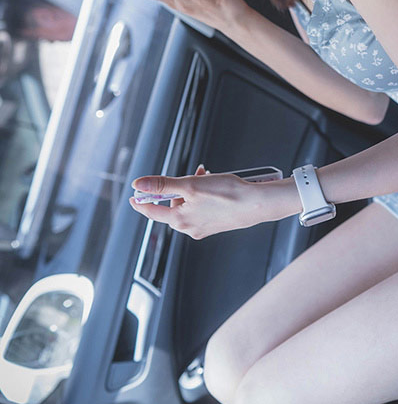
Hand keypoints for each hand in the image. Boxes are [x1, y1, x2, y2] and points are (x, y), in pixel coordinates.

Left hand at [129, 163, 267, 238]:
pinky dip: (202, 196)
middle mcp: (189, 228)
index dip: (141, 201)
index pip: (152, 211)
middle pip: (172, 205)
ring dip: (192, 189)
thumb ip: (163, 184)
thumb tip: (139, 184)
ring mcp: (202, 227)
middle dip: (178, 188)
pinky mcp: (214, 224)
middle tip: (190, 175)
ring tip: (206, 177)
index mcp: (180, 220)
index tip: (134, 196)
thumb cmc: (227, 195)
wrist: (256, 204)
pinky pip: (200, 209)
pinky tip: (213, 185)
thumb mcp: (190, 184)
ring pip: (188, 205)